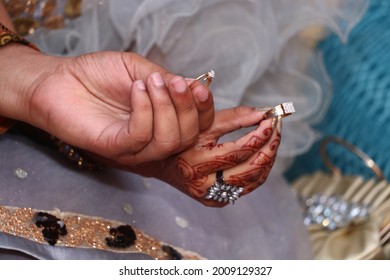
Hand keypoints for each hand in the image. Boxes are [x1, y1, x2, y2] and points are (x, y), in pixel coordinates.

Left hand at [0, 46, 213, 164]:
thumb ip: (166, 80)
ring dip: (167, 109)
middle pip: (188, 137)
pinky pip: (141, 137)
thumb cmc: (98, 74)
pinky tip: (135, 90)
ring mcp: (135, 147)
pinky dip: (144, 111)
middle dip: (186, 108)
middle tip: (173, 83)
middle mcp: (154, 136)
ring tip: (150, 83)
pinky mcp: (115, 148)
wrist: (60, 79)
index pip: (198, 124)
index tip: (199, 88)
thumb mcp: (139, 69)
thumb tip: (195, 86)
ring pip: (168, 142)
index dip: (205, 109)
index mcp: (164, 118)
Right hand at [126, 106, 281, 206]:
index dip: (258, 136)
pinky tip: (264, 156)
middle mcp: (203, 185)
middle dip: (268, 148)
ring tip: (274, 140)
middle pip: (249, 170)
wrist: (161, 162)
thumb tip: (263, 112)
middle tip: (277, 130)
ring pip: (251, 181)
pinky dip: (259, 172)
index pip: (237, 152)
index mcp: (195, 163)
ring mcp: (210, 196)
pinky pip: (246, 188)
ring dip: (267, 160)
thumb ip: (233, 117)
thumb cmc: (181, 138)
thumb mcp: (202, 124)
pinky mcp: (215, 201)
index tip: (270, 121)